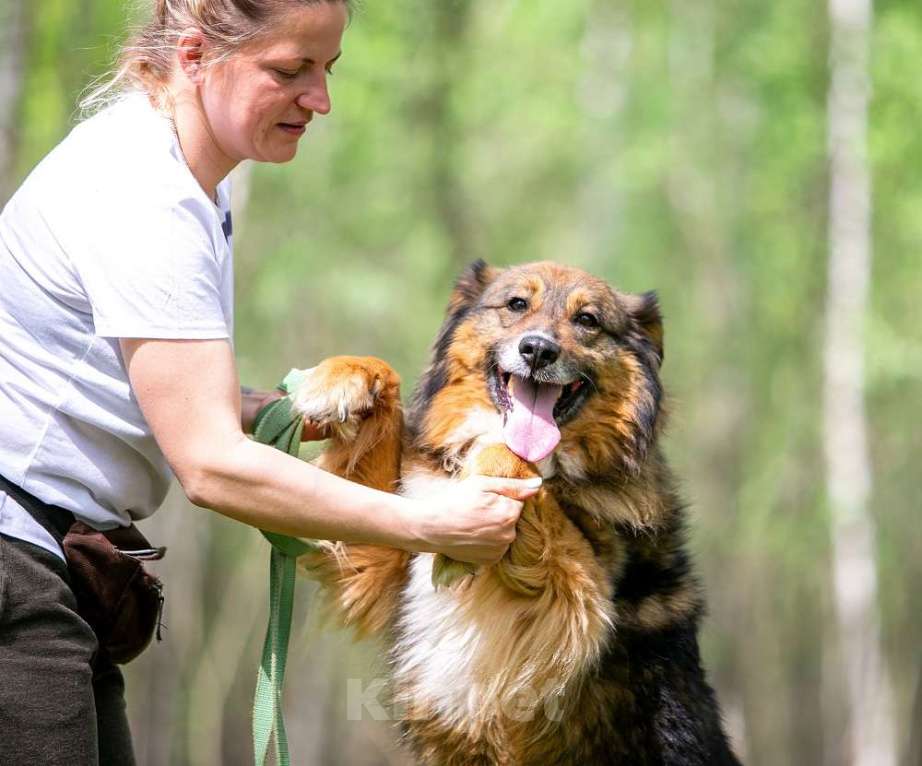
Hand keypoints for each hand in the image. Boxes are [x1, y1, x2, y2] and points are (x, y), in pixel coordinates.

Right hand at [406, 475, 542, 564]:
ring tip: (472, 523)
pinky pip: (496, 547)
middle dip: (499, 513)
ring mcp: (500, 550)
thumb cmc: (455, 501)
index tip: (485, 499)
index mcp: (510, 514)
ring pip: (504, 534)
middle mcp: (509, 535)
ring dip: (494, 528)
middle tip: (477, 510)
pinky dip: (488, 541)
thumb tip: (538, 485)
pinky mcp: (490, 561)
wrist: (432, 527)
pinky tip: (472, 535)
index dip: (501, 498)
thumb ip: (513, 485)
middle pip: (512, 519)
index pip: (518, 502)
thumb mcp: (482, 484)